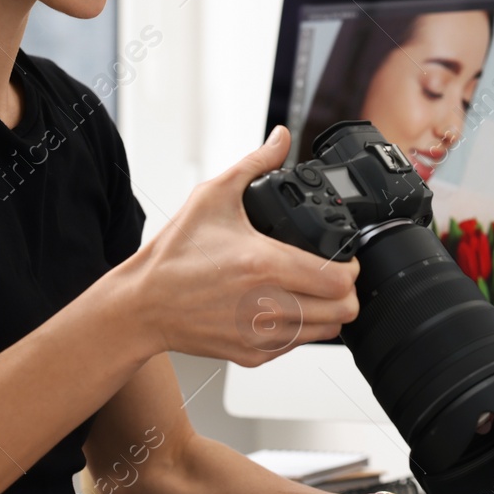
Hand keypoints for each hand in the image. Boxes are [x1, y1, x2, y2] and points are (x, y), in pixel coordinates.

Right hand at [128, 125, 360, 365]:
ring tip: (314, 291)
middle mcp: (267, 304)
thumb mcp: (212, 197)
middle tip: (335, 274)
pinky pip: (297, 346)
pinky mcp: (252, 355)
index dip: (351, 267)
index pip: (339, 279)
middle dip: (348, 290)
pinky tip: (286, 307)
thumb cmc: (174, 255)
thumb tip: (281, 138)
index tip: (344, 257)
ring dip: (329, 311)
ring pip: (326, 332)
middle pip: (343, 310)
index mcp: (264, 264)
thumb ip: (254, 164)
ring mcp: (260, 334)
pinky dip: (301, 329)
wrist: (142, 304)